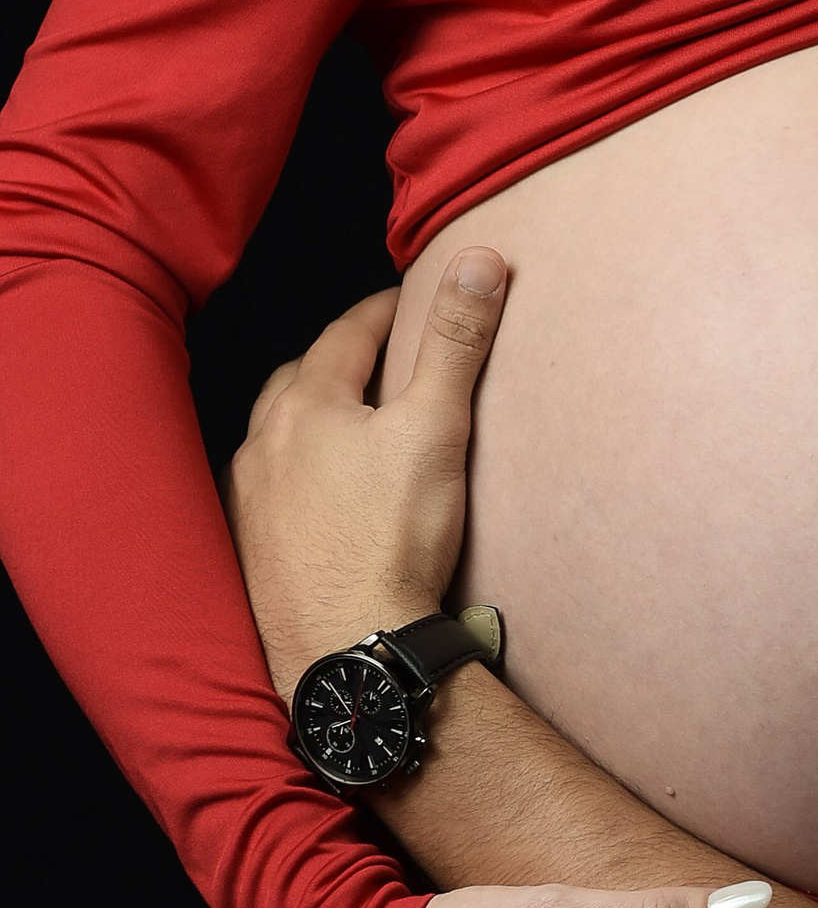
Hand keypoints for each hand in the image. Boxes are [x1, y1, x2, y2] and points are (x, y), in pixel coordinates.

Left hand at [226, 249, 506, 688]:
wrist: (350, 648)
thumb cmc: (391, 540)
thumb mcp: (437, 429)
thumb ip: (456, 342)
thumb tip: (478, 259)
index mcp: (305, 404)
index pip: (346, 333)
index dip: (386, 310)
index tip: (413, 299)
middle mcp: (263, 445)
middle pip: (299, 379)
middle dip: (339, 359)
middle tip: (381, 356)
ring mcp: (249, 502)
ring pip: (277, 436)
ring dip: (309, 418)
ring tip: (348, 423)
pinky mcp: (252, 551)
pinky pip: (268, 491)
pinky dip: (295, 475)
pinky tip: (320, 495)